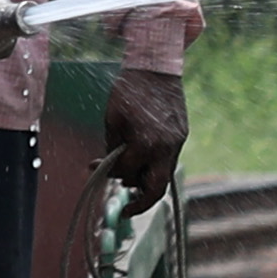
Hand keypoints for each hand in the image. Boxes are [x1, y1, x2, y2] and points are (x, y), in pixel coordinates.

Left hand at [108, 66, 188, 199]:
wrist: (156, 68)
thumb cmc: (129, 90)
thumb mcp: (112, 120)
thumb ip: (112, 148)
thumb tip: (108, 167)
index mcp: (145, 143)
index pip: (127, 172)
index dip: (109, 174)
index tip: (94, 169)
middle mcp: (165, 147)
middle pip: (156, 189)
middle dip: (140, 203)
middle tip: (126, 209)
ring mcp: (177, 143)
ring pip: (164, 176)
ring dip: (147, 182)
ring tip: (130, 178)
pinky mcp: (182, 136)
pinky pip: (168, 160)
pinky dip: (155, 166)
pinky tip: (143, 162)